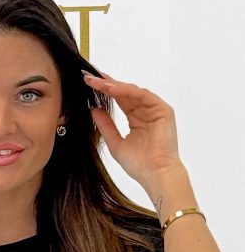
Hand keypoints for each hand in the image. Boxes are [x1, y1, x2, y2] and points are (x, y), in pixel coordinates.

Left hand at [84, 73, 182, 194]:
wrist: (154, 174)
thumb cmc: (138, 164)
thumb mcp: (115, 142)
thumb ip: (106, 125)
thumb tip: (93, 109)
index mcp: (136, 119)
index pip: (119, 100)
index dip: (104, 91)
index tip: (88, 83)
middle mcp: (146, 111)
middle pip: (124, 93)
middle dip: (106, 84)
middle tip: (88, 76)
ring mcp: (155, 110)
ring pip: (132, 91)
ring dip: (113, 85)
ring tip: (96, 82)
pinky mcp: (163, 110)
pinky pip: (142, 95)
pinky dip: (126, 90)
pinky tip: (111, 88)